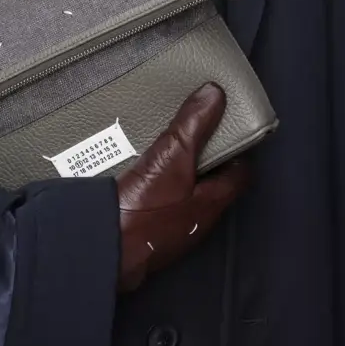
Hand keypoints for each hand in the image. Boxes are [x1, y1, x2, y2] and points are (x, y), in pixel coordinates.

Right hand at [115, 82, 250, 291]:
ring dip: (179, 174)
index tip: (233, 130)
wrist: (104, 249)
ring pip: (185, 194)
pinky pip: (160, 203)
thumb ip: (192, 127)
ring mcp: (173, 230)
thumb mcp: (171, 159)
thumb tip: (214, 96)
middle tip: (195, 134)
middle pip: (212, 184)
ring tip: (165, 148)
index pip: (240, 174)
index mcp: (212, 203)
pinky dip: (156, 186)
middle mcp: (197, 220)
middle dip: (205, 159)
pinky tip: (138, 174)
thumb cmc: (143, 214)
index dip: (240, 150)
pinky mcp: (148, 232)